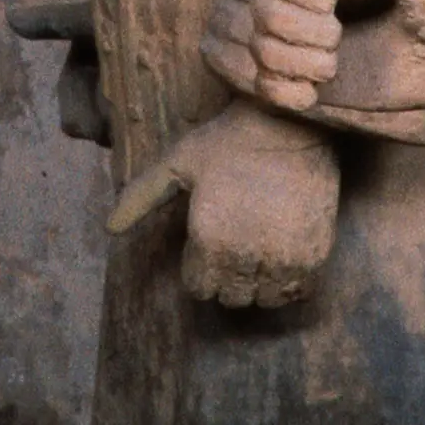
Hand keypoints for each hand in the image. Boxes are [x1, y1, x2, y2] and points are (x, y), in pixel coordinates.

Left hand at [106, 102, 339, 306]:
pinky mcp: (314, 255)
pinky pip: (297, 291)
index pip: (200, 289)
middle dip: (229, 280)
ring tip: (260, 256)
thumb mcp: (177, 162)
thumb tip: (109, 228)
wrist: (291, 124)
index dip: (201, 271)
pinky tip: (284, 259)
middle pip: (232, 298)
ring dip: (259, 284)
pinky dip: (289, 283)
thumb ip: (140, 197)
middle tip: (234, 251)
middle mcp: (243, 257)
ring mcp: (281, 259)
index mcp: (207, 239)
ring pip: (264, 299)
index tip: (208, 250)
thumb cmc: (229, 141)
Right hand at [236, 0, 424, 116]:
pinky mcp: (309, 76)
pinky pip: (265, 86)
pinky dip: (282, 93)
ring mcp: (306, 39)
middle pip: (261, 10)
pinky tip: (313, 95)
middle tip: (337, 39)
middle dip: (295, 29)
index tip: (332, 1)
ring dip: (291, 62)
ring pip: (259, 48)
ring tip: (331, 67)